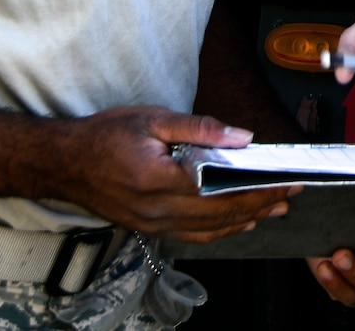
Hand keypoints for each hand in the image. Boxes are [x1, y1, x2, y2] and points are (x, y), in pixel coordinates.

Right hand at [51, 106, 300, 242]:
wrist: (64, 163)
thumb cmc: (105, 136)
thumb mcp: (153, 119)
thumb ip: (200, 129)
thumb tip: (241, 137)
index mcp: (160, 179)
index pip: (222, 189)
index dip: (258, 187)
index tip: (285, 180)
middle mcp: (158, 209)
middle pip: (221, 213)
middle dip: (261, 203)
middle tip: (290, 194)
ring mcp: (153, 224)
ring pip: (210, 228)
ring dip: (246, 219)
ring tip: (273, 209)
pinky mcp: (149, 228)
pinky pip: (192, 235)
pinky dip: (220, 230)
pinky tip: (238, 222)